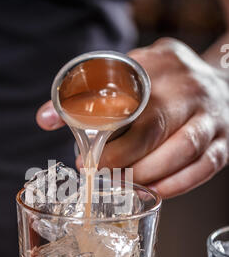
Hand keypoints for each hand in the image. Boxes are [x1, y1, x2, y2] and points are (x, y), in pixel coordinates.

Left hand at [36, 38, 228, 197]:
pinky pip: (202, 169)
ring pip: (181, 150)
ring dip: (146, 173)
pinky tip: (153, 191)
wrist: (221, 84)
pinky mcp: (223, 142)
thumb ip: (91, 93)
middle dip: (121, 157)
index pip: (128, 94)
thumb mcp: (133, 73)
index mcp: (161, 65)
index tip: (83, 150)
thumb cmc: (165, 85)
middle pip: (153, 126)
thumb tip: (45, 118)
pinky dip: (176, 185)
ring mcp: (211, 116)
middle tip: (98, 170)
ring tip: (122, 182)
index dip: (102, 126)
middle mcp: (189, 89)